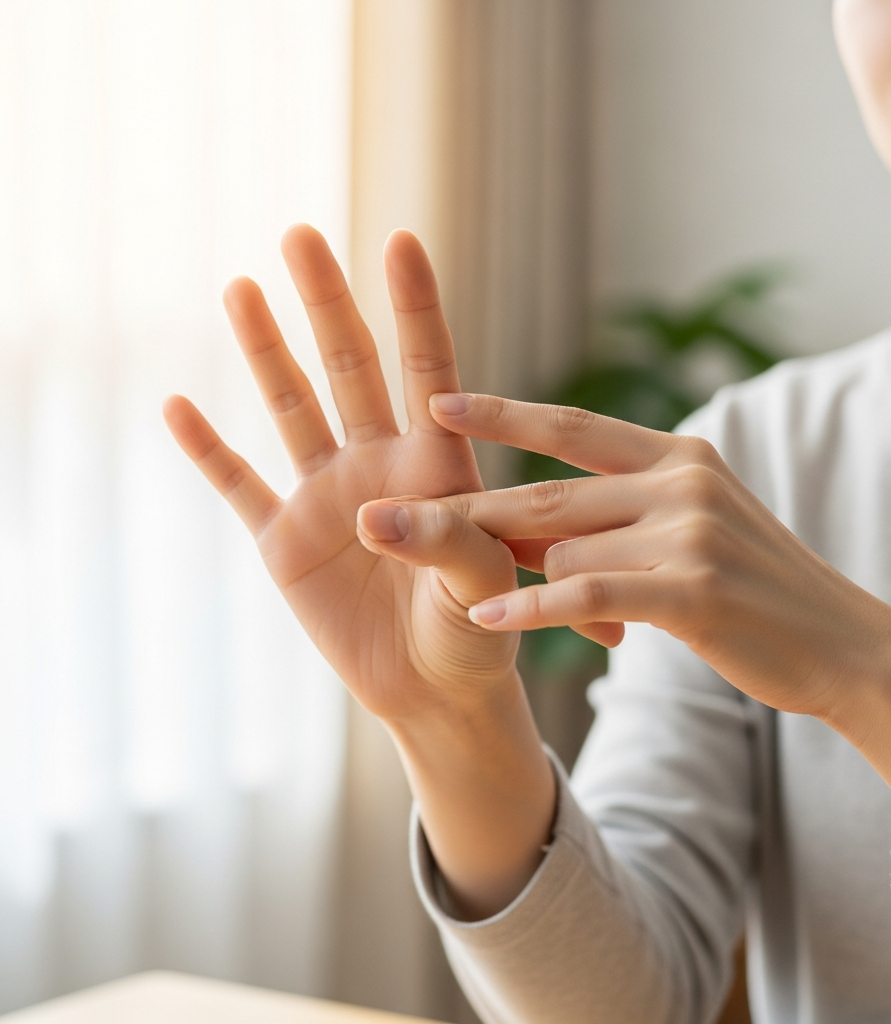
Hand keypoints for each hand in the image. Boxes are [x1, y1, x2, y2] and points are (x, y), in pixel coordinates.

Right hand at [163, 227, 519, 722]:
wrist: (435, 690)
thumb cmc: (477, 635)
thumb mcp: (481, 589)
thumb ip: (441, 543)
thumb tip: (368, 512)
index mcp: (440, 467)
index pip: (429, 371)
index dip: (415, 307)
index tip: (401, 240)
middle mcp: (381, 466)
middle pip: (352, 369)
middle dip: (326, 304)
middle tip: (302, 234)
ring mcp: (329, 498)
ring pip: (293, 410)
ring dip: (267, 353)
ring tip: (242, 287)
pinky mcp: (287, 541)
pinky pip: (241, 486)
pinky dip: (209, 452)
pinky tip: (178, 406)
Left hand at [427, 392, 890, 719]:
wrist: (840, 643)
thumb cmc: (751, 589)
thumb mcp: (688, 531)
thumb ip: (619, 514)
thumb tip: (528, 524)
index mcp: (677, 454)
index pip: (573, 428)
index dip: (502, 413)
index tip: (437, 401)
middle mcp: (681, 479)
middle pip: (547, 493)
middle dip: (463, 510)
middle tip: (385, 517)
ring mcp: (690, 531)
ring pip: (564, 549)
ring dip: (519, 582)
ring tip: (474, 598)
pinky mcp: (694, 589)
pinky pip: (589, 595)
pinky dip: (533, 610)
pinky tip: (488, 621)